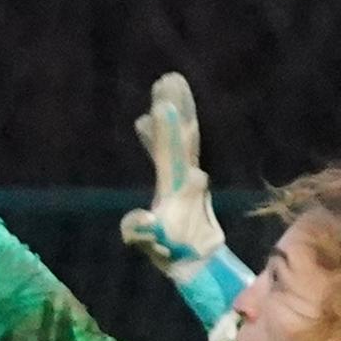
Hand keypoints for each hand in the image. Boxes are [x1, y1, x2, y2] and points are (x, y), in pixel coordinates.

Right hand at [119, 72, 227, 271]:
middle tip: (170, 78)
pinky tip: (145, 122)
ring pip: (182, 138)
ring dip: (175, 111)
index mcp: (177, 187)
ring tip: (166, 86)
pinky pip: (172, 149)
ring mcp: (185, 176)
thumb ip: (143, 233)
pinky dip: (161, 132)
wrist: (199, 262)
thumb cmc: (176, 254)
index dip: (166, 131)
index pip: (171, 153)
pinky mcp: (181, 181)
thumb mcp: (157, 247)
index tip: (163, 105)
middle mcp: (185, 175)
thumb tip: (141, 219)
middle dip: (176, 107)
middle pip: (182, 135)